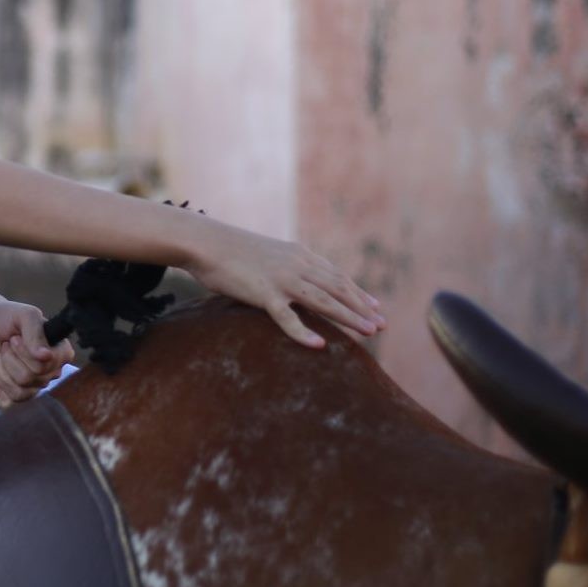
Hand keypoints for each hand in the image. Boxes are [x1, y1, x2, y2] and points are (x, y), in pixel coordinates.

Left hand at [0, 299, 74, 408]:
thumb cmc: (8, 318)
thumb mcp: (24, 316)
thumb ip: (35, 332)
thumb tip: (46, 356)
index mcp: (60, 351)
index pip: (47, 364)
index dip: (25, 351)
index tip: (16, 337)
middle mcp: (51, 371)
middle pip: (31, 377)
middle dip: (10, 358)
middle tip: (7, 345)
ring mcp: (35, 384)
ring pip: (20, 392)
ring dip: (1, 371)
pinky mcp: (18, 393)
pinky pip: (12, 405)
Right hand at [188, 223, 383, 348]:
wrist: (205, 241)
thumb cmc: (230, 250)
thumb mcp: (266, 254)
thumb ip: (284, 265)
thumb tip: (295, 281)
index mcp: (298, 255)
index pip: (336, 275)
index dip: (357, 292)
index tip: (375, 306)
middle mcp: (297, 265)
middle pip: (338, 288)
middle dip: (362, 307)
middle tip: (382, 325)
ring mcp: (282, 279)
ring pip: (324, 301)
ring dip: (349, 317)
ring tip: (369, 333)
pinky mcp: (263, 293)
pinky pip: (287, 317)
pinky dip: (304, 331)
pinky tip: (320, 345)